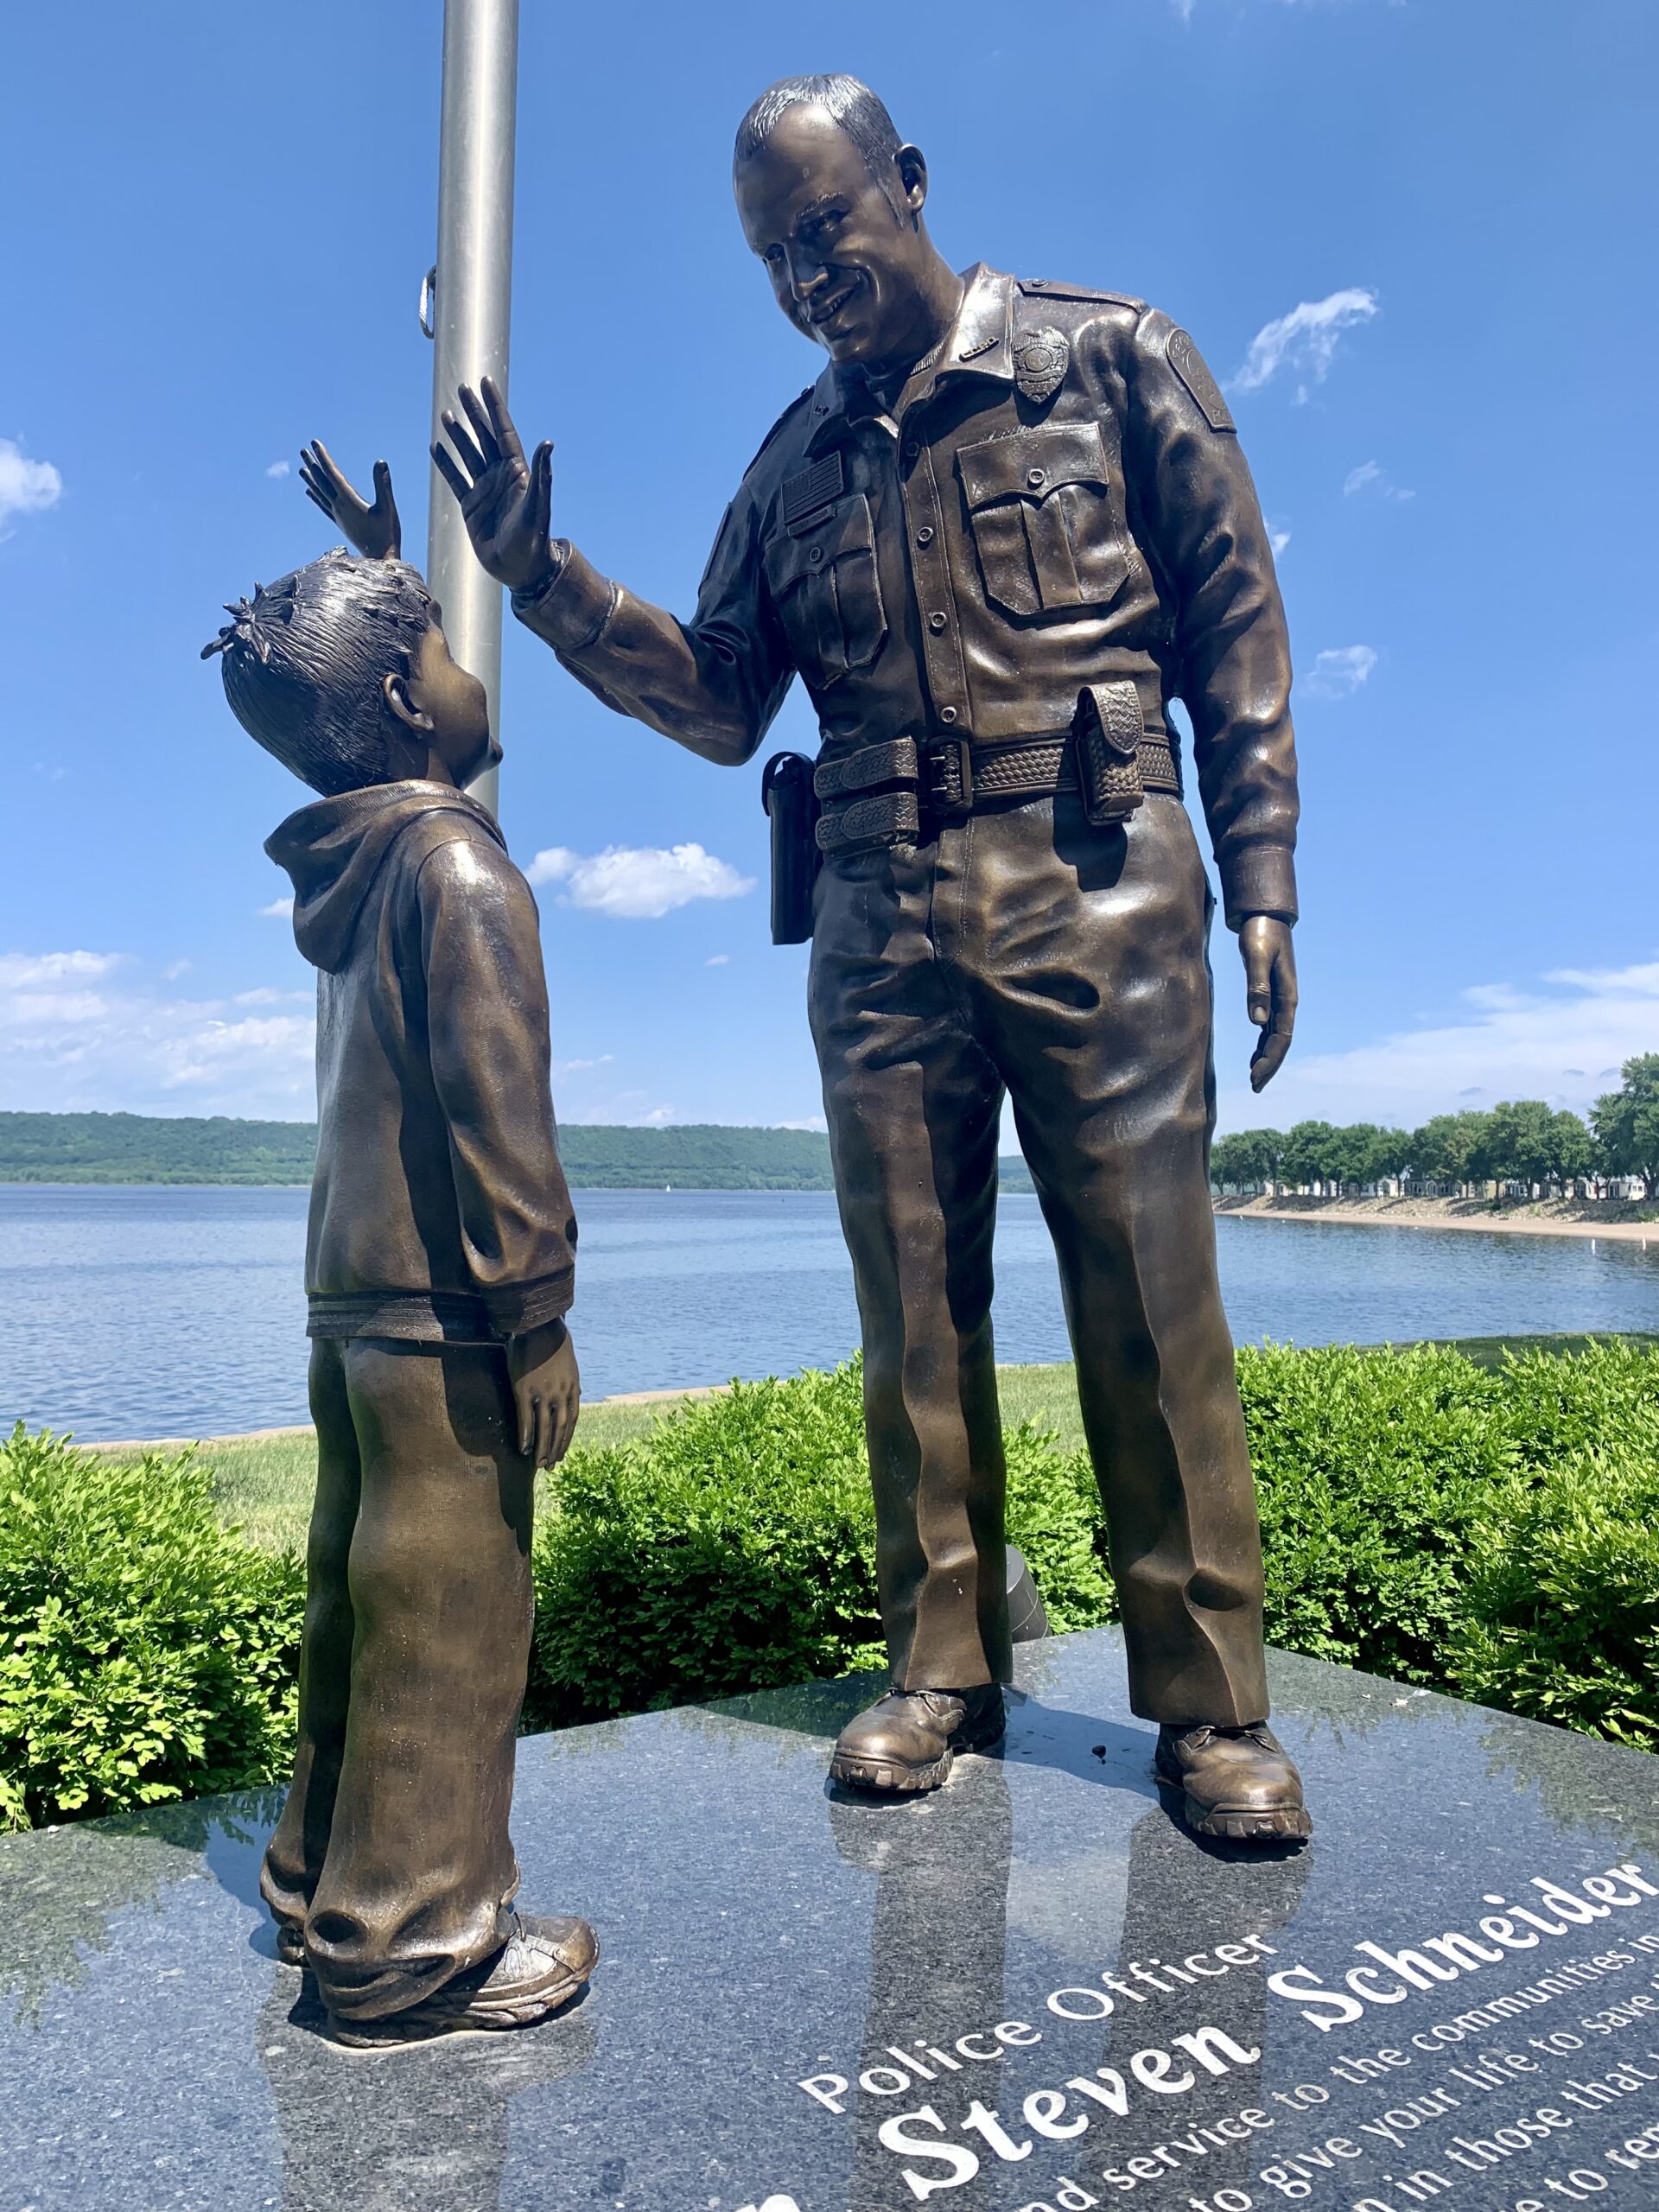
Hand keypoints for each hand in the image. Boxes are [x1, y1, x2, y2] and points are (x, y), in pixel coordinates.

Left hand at [298, 441, 400, 559]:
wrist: (380, 559)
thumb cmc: (387, 534)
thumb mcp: (388, 508)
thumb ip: (383, 484)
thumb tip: (380, 462)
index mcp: (349, 500)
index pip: (332, 473)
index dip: (323, 457)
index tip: (314, 443)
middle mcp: (339, 507)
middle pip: (322, 481)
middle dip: (313, 464)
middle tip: (303, 450)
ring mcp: (338, 516)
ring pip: (320, 493)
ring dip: (311, 479)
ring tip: (302, 468)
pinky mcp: (340, 523)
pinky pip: (323, 506)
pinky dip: (315, 497)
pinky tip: (309, 491)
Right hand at [431, 377, 555, 594]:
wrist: (520, 568)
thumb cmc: (533, 539)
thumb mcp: (537, 505)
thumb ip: (541, 473)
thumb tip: (547, 442)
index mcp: (517, 472)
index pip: (503, 431)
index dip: (495, 407)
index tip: (486, 382)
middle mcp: (500, 476)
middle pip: (483, 437)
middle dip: (474, 413)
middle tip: (462, 388)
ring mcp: (484, 490)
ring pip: (467, 454)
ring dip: (457, 435)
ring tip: (446, 414)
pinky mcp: (470, 506)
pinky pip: (454, 479)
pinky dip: (445, 464)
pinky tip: (435, 448)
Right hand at [507, 1318, 579, 1468]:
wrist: (539, 1324)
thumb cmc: (553, 1341)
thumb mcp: (569, 1362)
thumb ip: (571, 1381)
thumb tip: (576, 1392)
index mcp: (572, 1387)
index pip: (572, 1421)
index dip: (566, 1439)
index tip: (561, 1453)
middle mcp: (561, 1394)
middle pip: (560, 1429)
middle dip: (555, 1449)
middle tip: (550, 1467)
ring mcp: (543, 1393)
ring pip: (544, 1428)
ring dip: (542, 1449)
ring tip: (538, 1464)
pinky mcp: (524, 1390)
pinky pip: (526, 1418)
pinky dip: (526, 1435)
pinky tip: (523, 1448)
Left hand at [1240, 916, 1296, 1091]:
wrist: (1265, 915)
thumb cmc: (1261, 933)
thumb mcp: (1257, 957)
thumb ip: (1257, 987)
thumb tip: (1257, 1022)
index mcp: (1287, 996)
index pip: (1281, 1037)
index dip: (1270, 1060)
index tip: (1255, 1077)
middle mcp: (1287, 1001)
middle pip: (1281, 1042)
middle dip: (1270, 1065)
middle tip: (1254, 1086)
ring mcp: (1280, 998)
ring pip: (1276, 1036)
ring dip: (1267, 1057)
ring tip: (1254, 1077)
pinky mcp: (1270, 993)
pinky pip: (1269, 1026)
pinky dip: (1263, 1043)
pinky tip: (1254, 1054)